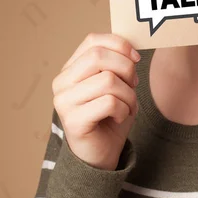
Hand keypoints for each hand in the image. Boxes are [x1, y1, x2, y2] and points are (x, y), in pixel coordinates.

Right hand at [52, 33, 139, 170]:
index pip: (92, 40)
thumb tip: (131, 51)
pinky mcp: (72, 120)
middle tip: (133, 86)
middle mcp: (61, 82)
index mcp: (70, 69)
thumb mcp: (117, 86)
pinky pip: (109, 102)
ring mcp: (64, 101)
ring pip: (108, 80)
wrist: (101, 156)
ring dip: (128, 94)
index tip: (136, 58)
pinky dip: (124, 109)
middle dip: (126, 69)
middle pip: (99, 56)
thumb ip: (118, 65)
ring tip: (127, 106)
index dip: (119, 45)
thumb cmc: (110, 118)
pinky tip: (119, 118)